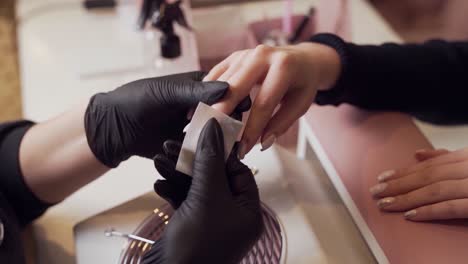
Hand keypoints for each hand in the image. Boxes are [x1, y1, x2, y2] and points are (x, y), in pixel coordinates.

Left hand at [85, 71, 249, 167]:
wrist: (112, 128)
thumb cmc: (135, 101)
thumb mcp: (166, 94)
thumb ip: (196, 92)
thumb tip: (229, 87)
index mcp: (197, 88)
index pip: (226, 92)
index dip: (236, 99)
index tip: (243, 108)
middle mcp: (199, 109)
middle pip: (225, 116)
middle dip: (230, 125)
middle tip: (232, 134)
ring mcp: (193, 130)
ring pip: (216, 137)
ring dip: (219, 143)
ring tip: (221, 150)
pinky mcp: (186, 150)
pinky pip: (201, 154)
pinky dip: (204, 157)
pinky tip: (205, 160)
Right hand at [142, 119, 262, 263]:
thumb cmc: (196, 243)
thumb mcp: (206, 196)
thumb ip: (209, 160)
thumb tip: (213, 127)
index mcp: (247, 212)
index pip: (239, 172)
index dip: (222, 153)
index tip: (204, 135)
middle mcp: (232, 217)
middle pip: (214, 177)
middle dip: (192, 161)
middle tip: (172, 144)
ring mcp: (211, 223)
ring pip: (196, 188)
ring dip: (177, 174)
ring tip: (158, 159)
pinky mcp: (191, 228)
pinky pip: (185, 202)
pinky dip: (172, 192)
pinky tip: (159, 184)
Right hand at [204, 43, 340, 157]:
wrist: (301, 58)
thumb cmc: (301, 83)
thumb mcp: (300, 104)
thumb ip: (281, 124)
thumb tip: (262, 142)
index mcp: (283, 67)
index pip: (263, 104)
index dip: (251, 129)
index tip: (242, 149)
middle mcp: (261, 56)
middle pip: (234, 89)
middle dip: (221, 115)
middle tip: (211, 137)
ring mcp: (244, 54)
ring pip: (221, 83)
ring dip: (210, 106)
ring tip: (203, 128)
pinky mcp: (233, 57)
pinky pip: (215, 75)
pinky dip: (205, 93)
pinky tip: (199, 110)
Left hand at [369, 148, 467, 220]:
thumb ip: (449, 160)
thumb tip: (417, 154)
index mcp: (467, 158)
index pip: (430, 165)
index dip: (403, 172)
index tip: (382, 179)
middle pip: (428, 176)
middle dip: (398, 184)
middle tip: (376, 192)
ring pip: (434, 190)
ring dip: (406, 198)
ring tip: (385, 204)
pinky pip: (451, 208)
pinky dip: (429, 211)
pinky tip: (410, 215)